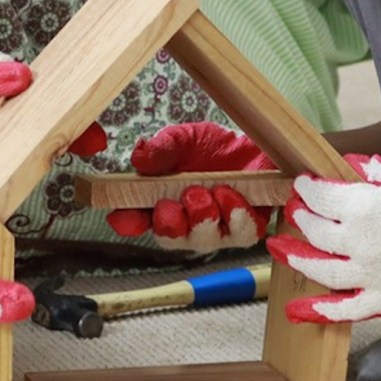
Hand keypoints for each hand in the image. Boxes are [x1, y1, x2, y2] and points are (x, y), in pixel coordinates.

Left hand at [0, 46, 106, 163]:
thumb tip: (21, 76)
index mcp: (25, 102)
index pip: (60, 111)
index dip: (80, 123)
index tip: (95, 134)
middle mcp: (16, 128)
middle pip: (49, 138)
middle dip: (71, 141)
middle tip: (89, 144)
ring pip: (21, 159)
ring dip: (36, 162)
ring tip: (53, 158)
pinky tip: (8, 182)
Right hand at [105, 122, 276, 253]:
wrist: (253, 145)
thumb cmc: (212, 147)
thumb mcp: (183, 139)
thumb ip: (162, 149)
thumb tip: (140, 157)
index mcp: (159, 202)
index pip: (134, 220)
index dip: (127, 221)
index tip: (128, 215)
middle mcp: (184, 224)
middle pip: (168, 238)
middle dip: (172, 221)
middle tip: (186, 194)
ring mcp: (215, 232)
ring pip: (203, 241)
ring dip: (205, 217)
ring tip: (213, 190)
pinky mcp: (247, 230)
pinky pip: (241, 235)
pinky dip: (235, 216)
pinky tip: (231, 194)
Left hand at [266, 153, 380, 323]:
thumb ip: (378, 172)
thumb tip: (360, 172)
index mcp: (362, 207)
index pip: (321, 198)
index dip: (308, 189)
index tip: (305, 185)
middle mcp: (361, 244)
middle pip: (317, 233)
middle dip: (303, 219)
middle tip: (297, 213)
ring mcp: (375, 275)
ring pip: (323, 272)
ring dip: (300, 260)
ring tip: (286, 252)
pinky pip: (351, 310)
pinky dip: (324, 311)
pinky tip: (302, 310)